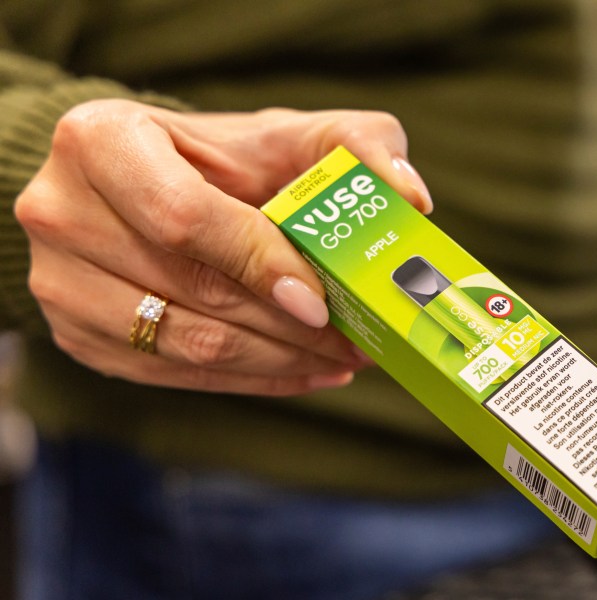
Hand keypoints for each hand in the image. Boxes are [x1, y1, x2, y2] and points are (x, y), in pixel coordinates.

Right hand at [14, 100, 432, 395]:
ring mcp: (60, 283)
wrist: (152, 186)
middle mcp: (63, 212)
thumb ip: (357, 146)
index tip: (321, 300)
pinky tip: (302, 371)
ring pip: (183, 344)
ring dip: (276, 362)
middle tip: (357, 341)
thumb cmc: (228, 158)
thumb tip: (413, 198)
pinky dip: (248, 380)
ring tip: (340, 359)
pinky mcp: (79, 336)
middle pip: (190, 291)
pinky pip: (172, 376)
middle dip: (287, 327)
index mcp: (102, 142)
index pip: (184, 219)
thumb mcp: (292, 134)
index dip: (258, 264)